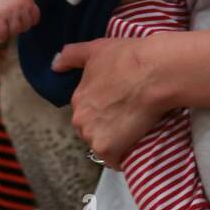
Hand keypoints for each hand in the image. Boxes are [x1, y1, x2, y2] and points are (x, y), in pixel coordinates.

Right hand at [0, 0, 40, 43]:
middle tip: (12, 24)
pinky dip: (2, 37)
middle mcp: (20, 6)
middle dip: (20, 27)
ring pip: (15, 31)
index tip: (21, 21)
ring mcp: (9, 11)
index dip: (29, 22)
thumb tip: (31, 23)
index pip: (35, 19)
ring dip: (11, 33)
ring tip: (6, 29)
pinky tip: (0, 38)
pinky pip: (3, 33)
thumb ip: (26, 8)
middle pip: (26, 26)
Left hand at [54, 34, 168, 169]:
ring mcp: (92, 136)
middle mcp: (80, 120)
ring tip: (134, 131)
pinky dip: (123, 157)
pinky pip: (114, 160)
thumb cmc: (128, 58)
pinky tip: (134, 145)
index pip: (87, 113)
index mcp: (77, 99)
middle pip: (92, 131)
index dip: (103, 110)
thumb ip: (72, 55)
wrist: (154, 72)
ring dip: (115, 143)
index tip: (118, 105)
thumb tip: (54, 64)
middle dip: (106, 127)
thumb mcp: (96, 49)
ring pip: (102, 145)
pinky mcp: (108, 149)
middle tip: (127, 117)